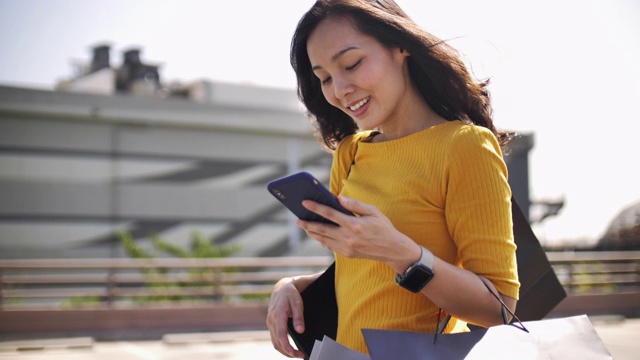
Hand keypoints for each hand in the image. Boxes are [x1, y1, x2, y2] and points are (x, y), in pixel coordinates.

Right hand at [266, 277, 305, 357]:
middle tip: (300, 356)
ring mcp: (269, 323)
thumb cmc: (291, 295)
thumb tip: (300, 331)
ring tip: (296, 354)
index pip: (282, 335)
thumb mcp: (297, 303)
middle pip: (278, 342)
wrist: (281, 289)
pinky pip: (274, 339)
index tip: (296, 353)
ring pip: (275, 342)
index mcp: (277, 314)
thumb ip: (298, 317)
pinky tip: (289, 349)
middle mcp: (271, 320)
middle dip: (288, 352)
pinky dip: (281, 346)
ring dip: (284, 351)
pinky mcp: (271, 325)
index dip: (288, 347)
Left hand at [297, 196, 420, 272]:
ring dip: (312, 233)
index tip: (305, 203)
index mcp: (354, 225)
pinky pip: (330, 246)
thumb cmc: (383, 227)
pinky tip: (317, 235)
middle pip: (322, 229)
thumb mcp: (373, 211)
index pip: (330, 214)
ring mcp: (347, 248)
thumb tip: (338, 198)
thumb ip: (354, 204)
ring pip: (323, 239)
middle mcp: (348, 237)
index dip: (316, 208)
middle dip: (307, 223)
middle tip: (297, 219)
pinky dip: (322, 240)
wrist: (392, 249)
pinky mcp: (347, 254)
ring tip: (303, 226)